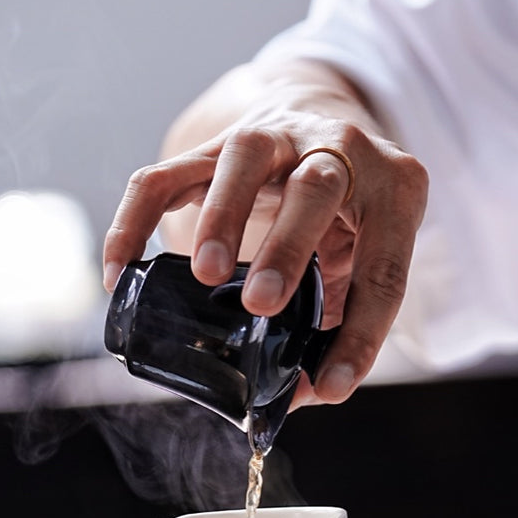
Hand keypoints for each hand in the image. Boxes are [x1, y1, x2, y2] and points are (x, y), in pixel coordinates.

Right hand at [102, 65, 427, 404]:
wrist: (321, 124)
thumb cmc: (352, 213)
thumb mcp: (368, 257)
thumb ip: (342, 321)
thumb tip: (300, 394)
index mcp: (394, 187)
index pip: (384, 264)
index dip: (362, 332)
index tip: (332, 385)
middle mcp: (340, 148)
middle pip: (317, 187)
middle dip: (290, 247)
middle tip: (262, 303)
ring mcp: (276, 136)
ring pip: (246, 157)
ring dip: (223, 215)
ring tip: (205, 274)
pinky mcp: (214, 142)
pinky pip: (166, 174)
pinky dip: (136, 220)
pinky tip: (122, 272)